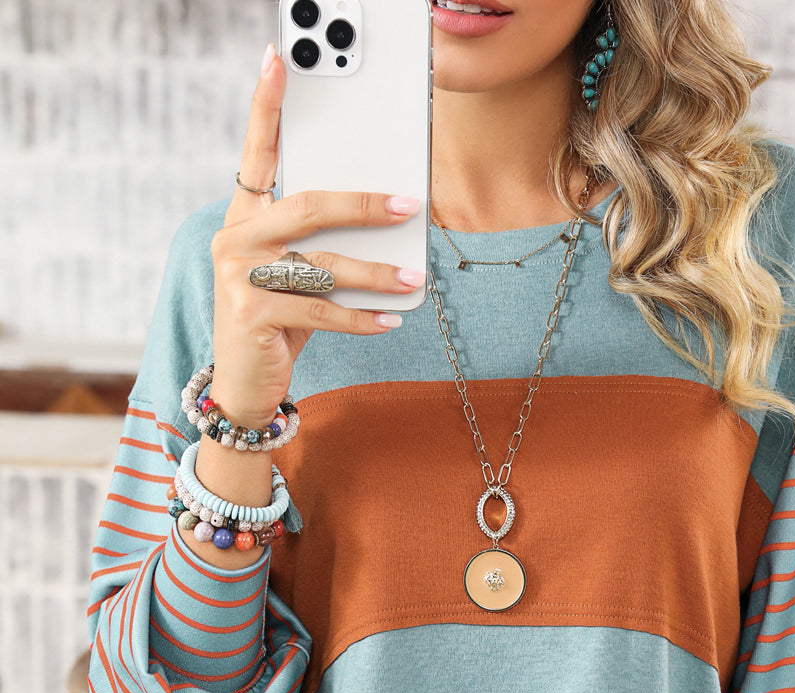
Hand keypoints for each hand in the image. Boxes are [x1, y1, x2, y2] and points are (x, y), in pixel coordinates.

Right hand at [209, 41, 424, 427]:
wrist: (243, 386)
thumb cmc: (276, 322)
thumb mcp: (293, 274)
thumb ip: (320, 244)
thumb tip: (385, 223)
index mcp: (244, 216)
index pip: (256, 152)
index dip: (266, 106)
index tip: (279, 58)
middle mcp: (235, 239)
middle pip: (307, 207)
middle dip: (363, 204)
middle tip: (407, 205)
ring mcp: (238, 277)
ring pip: (321, 266)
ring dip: (375, 273)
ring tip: (413, 278)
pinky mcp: (252, 316)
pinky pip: (321, 312)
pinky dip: (360, 317)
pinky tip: (390, 318)